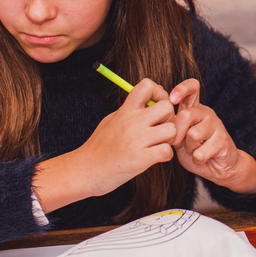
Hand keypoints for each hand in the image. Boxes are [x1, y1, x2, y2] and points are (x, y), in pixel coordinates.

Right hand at [34, 78, 176, 209]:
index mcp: (125, 111)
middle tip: (161, 129)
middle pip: (167, 107)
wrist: (84, 171)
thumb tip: (156, 88)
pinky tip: (156, 157)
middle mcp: (131, 122)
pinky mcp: (140, 159)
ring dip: (169, 139)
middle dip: (169, 118)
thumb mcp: (113, 119)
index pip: (148, 85)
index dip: (159, 93)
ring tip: (158, 144)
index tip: (156, 106)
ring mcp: (136, 140)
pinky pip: (167, 151)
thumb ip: (133, 106)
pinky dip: (166, 155)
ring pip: (171, 130)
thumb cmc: (99, 146)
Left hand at [168, 79, 255, 193]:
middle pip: (186, 115)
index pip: (192, 87)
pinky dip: (197, 158)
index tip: (172, 100)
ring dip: (189, 148)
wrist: (216, 166)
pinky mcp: (223, 140)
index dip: (181, 89)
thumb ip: (169, 124)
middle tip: (178, 143)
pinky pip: (201, 151)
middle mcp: (206, 113)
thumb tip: (154, 102)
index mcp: (194, 108)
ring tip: (193, 150)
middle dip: (178, 134)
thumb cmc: (194, 149)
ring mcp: (216, 125)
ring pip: (193, 134)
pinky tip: (202, 158)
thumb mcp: (178, 136)